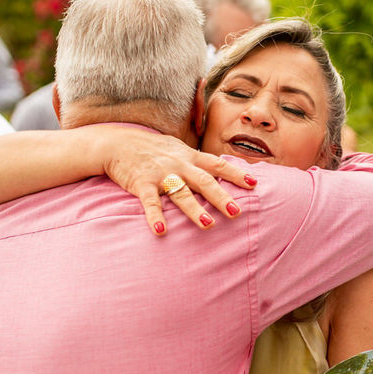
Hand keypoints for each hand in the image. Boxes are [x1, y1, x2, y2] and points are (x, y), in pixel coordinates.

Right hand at [93, 127, 255, 235]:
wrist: (118, 142)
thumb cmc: (152, 149)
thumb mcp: (178, 149)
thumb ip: (197, 162)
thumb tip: (222, 171)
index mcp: (190, 157)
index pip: (217, 165)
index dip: (236, 174)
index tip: (254, 184)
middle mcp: (179, 165)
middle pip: (204, 181)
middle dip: (221, 196)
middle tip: (237, 212)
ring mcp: (161, 175)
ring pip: (181, 193)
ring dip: (194, 209)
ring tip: (208, 225)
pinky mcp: (141, 184)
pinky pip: (150, 203)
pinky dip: (155, 217)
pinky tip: (161, 231)